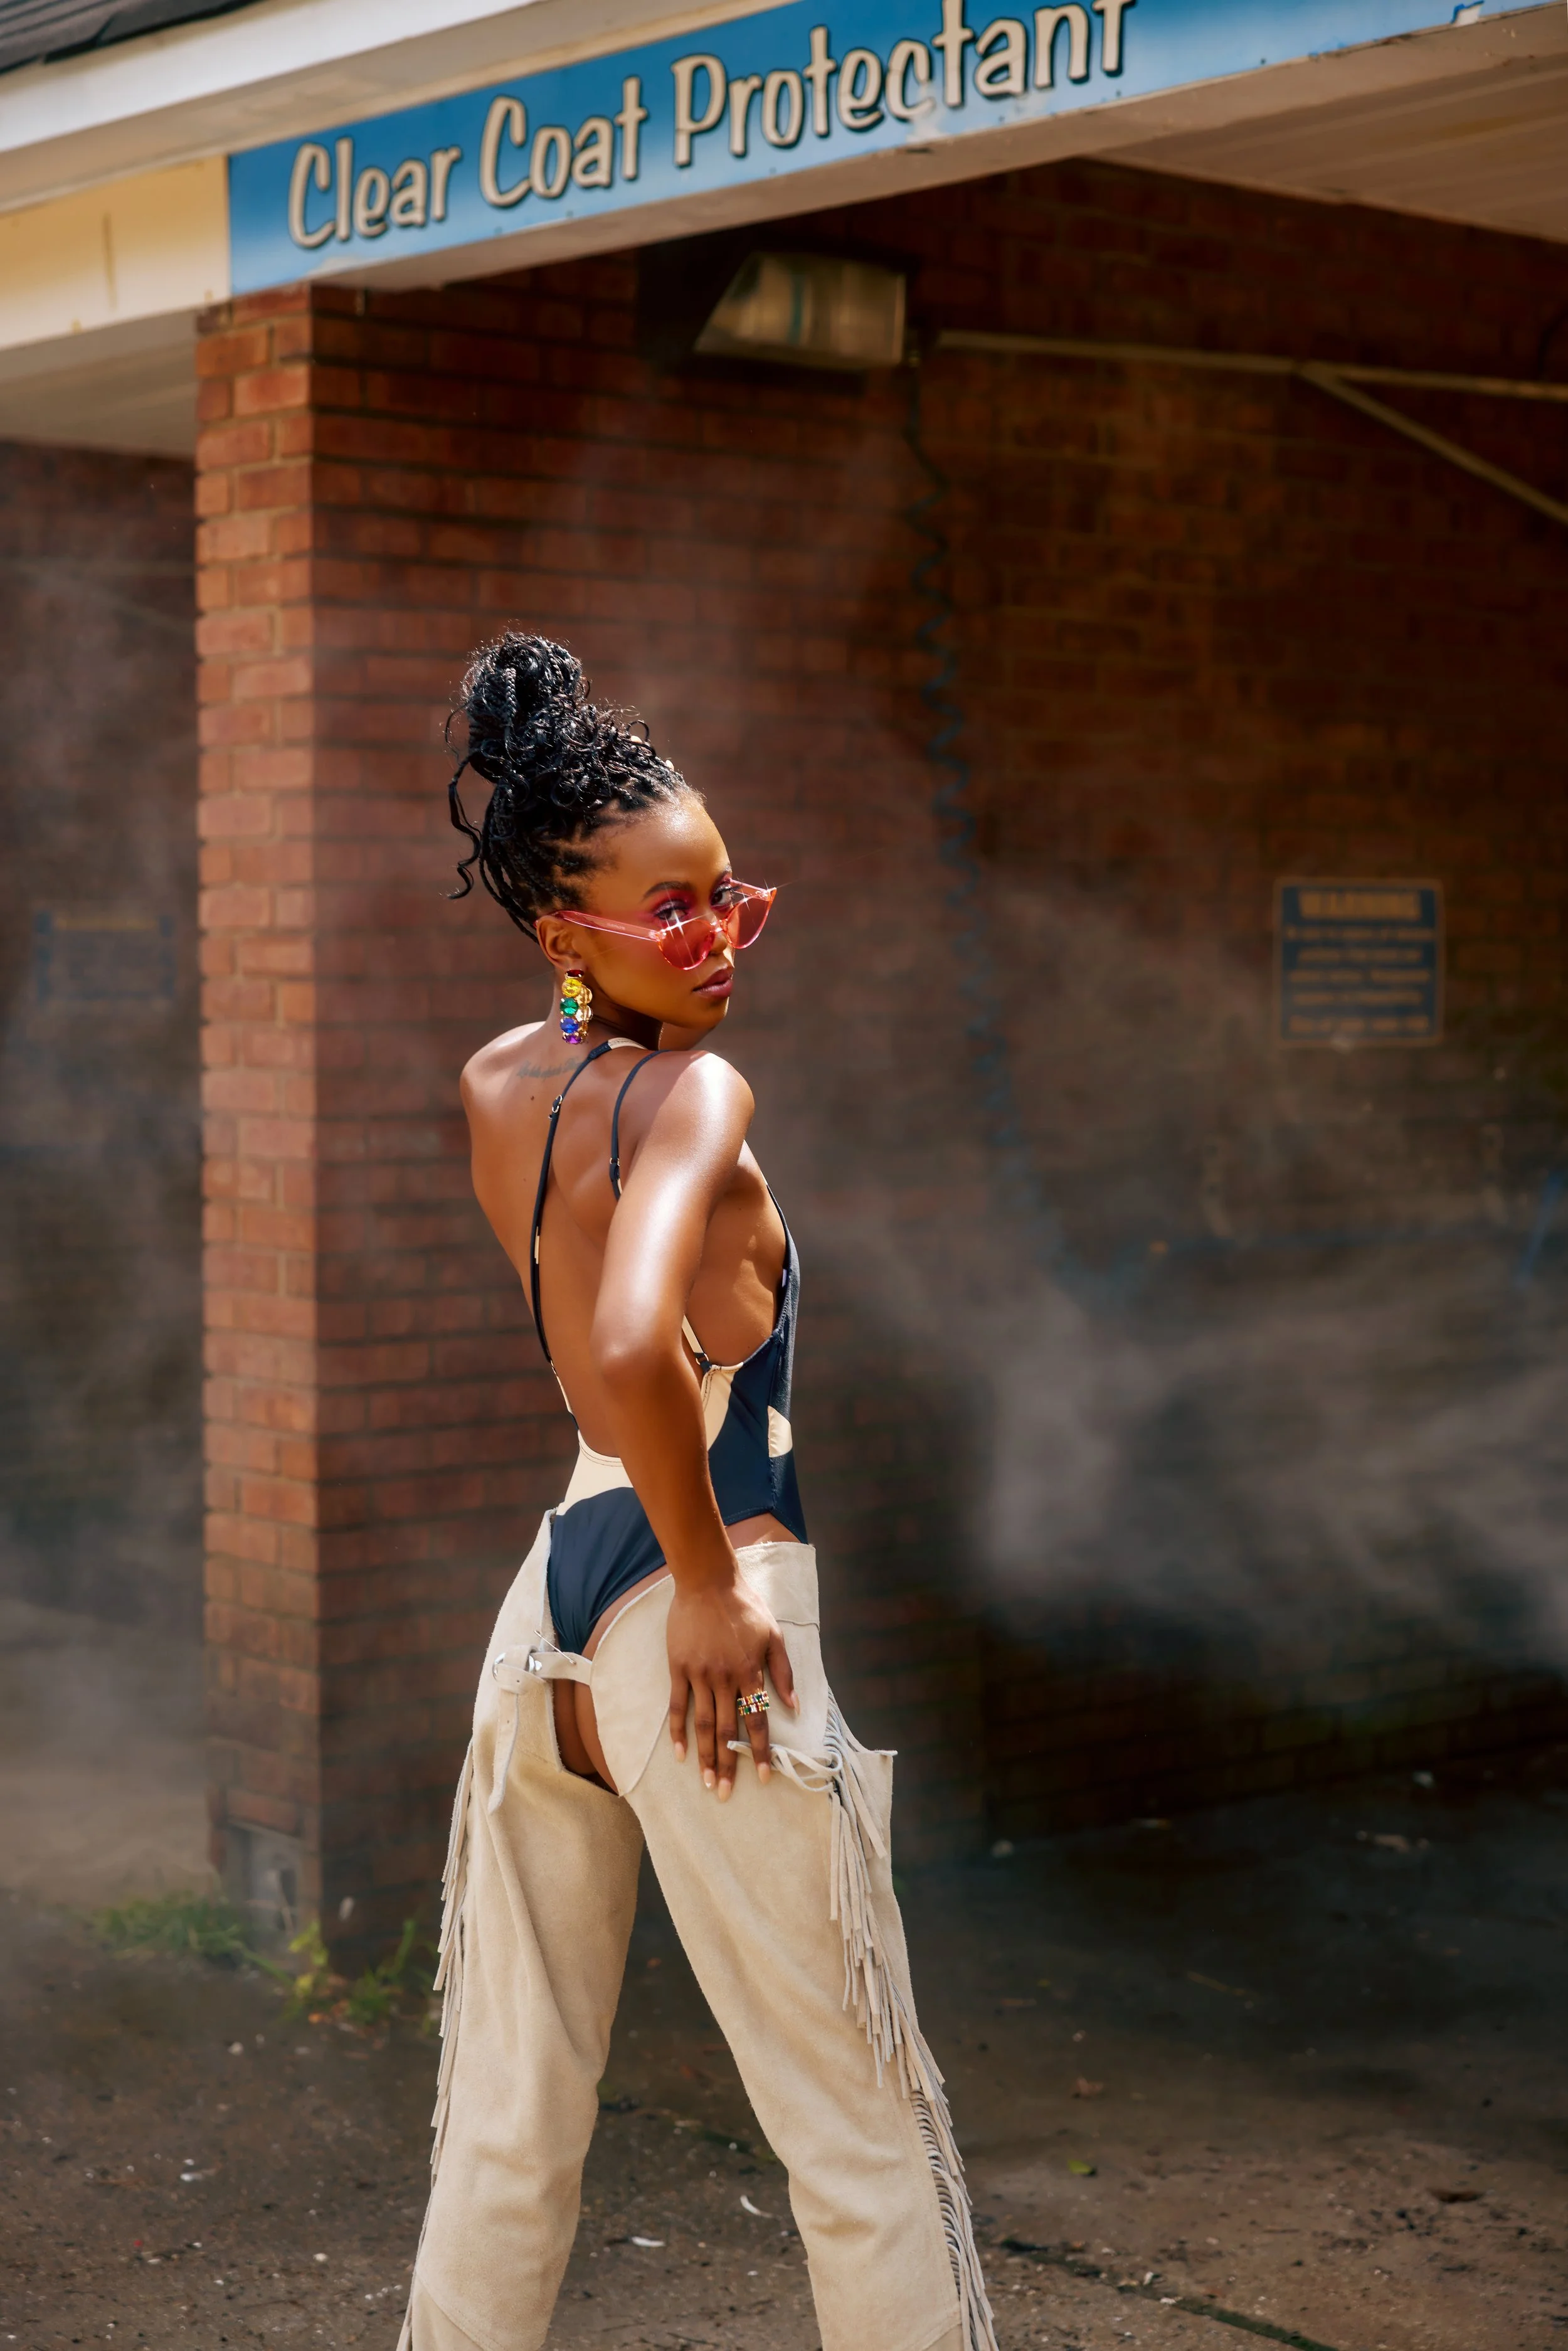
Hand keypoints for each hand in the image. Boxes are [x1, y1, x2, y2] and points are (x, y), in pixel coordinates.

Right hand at [667, 1573, 797, 1796]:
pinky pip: (677, 1705)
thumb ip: (783, 1672)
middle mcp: (725, 1678)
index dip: (761, 1751)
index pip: (758, 1720)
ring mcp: (700, 1674)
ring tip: (705, 1781)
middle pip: (728, 1730)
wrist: (708, 1582)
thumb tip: (794, 1706)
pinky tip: (679, 1752)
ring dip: (704, 1755)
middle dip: (728, 1764)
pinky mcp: (679, 1667)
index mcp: (750, 1671)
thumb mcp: (774, 1635)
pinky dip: (677, 1730)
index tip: (764, 1777)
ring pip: (703, 1723)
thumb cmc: (744, 1607)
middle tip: (724, 1793)